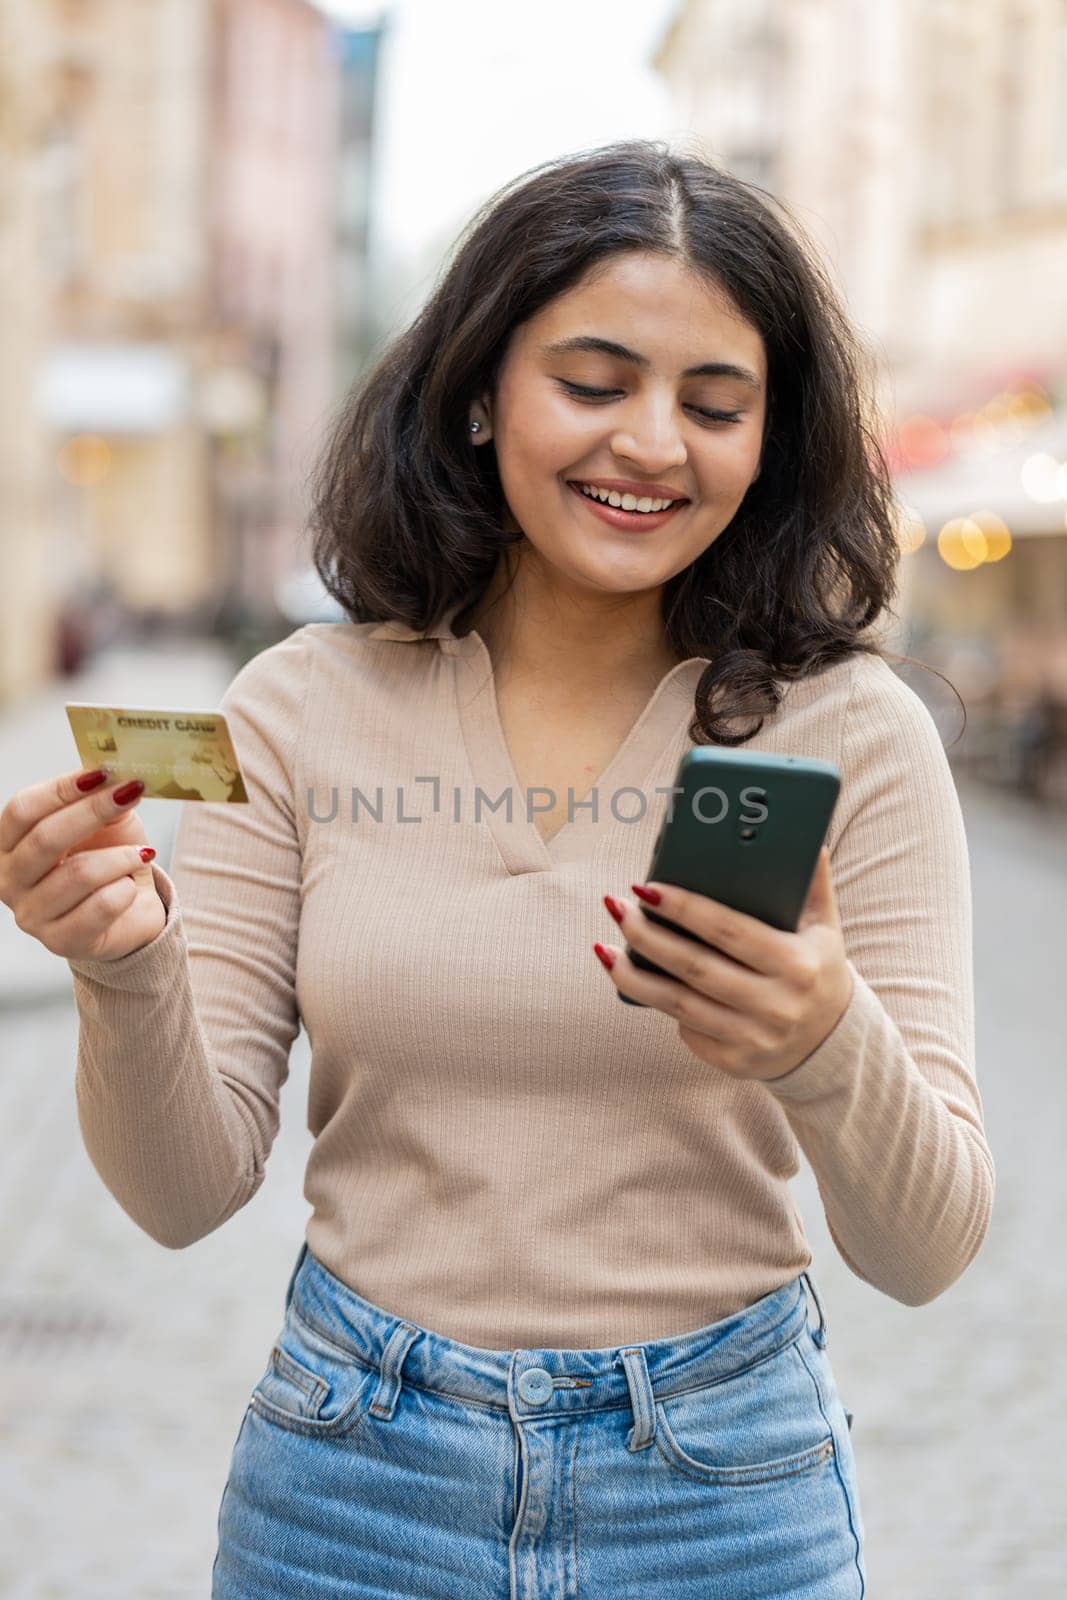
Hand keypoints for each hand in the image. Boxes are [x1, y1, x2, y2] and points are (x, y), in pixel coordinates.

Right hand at [0, 768, 165, 961]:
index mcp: (9, 844)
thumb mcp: (105, 821)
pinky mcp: (61, 941)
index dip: (60, 789)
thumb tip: (113, 775)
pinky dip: (124, 891)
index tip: (100, 773)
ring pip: (78, 874)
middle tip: (130, 795)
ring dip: (120, 858)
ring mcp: (31, 915)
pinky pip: (100, 907)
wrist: (131, 909)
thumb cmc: (109, 858)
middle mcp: (10, 880)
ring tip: (141, 854)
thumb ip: (101, 797)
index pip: (22, 810)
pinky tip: (129, 887)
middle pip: (45, 839)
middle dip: (93, 813)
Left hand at [596, 846, 853, 1081]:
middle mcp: (775, 1004)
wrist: (833, 1044)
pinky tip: (635, 981)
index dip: (684, 908)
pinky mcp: (734, 1062)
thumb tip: (808, 839)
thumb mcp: (825, 928)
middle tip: (616, 908)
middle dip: (647, 936)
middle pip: (695, 966)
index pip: (728, 930)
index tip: (646, 886)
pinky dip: (659, 1005)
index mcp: (796, 964)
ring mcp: (754, 1038)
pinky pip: (687, 1030)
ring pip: (678, 1004)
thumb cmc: (818, 971)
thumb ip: (815, 884)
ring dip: (633, 975)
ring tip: (603, 948)